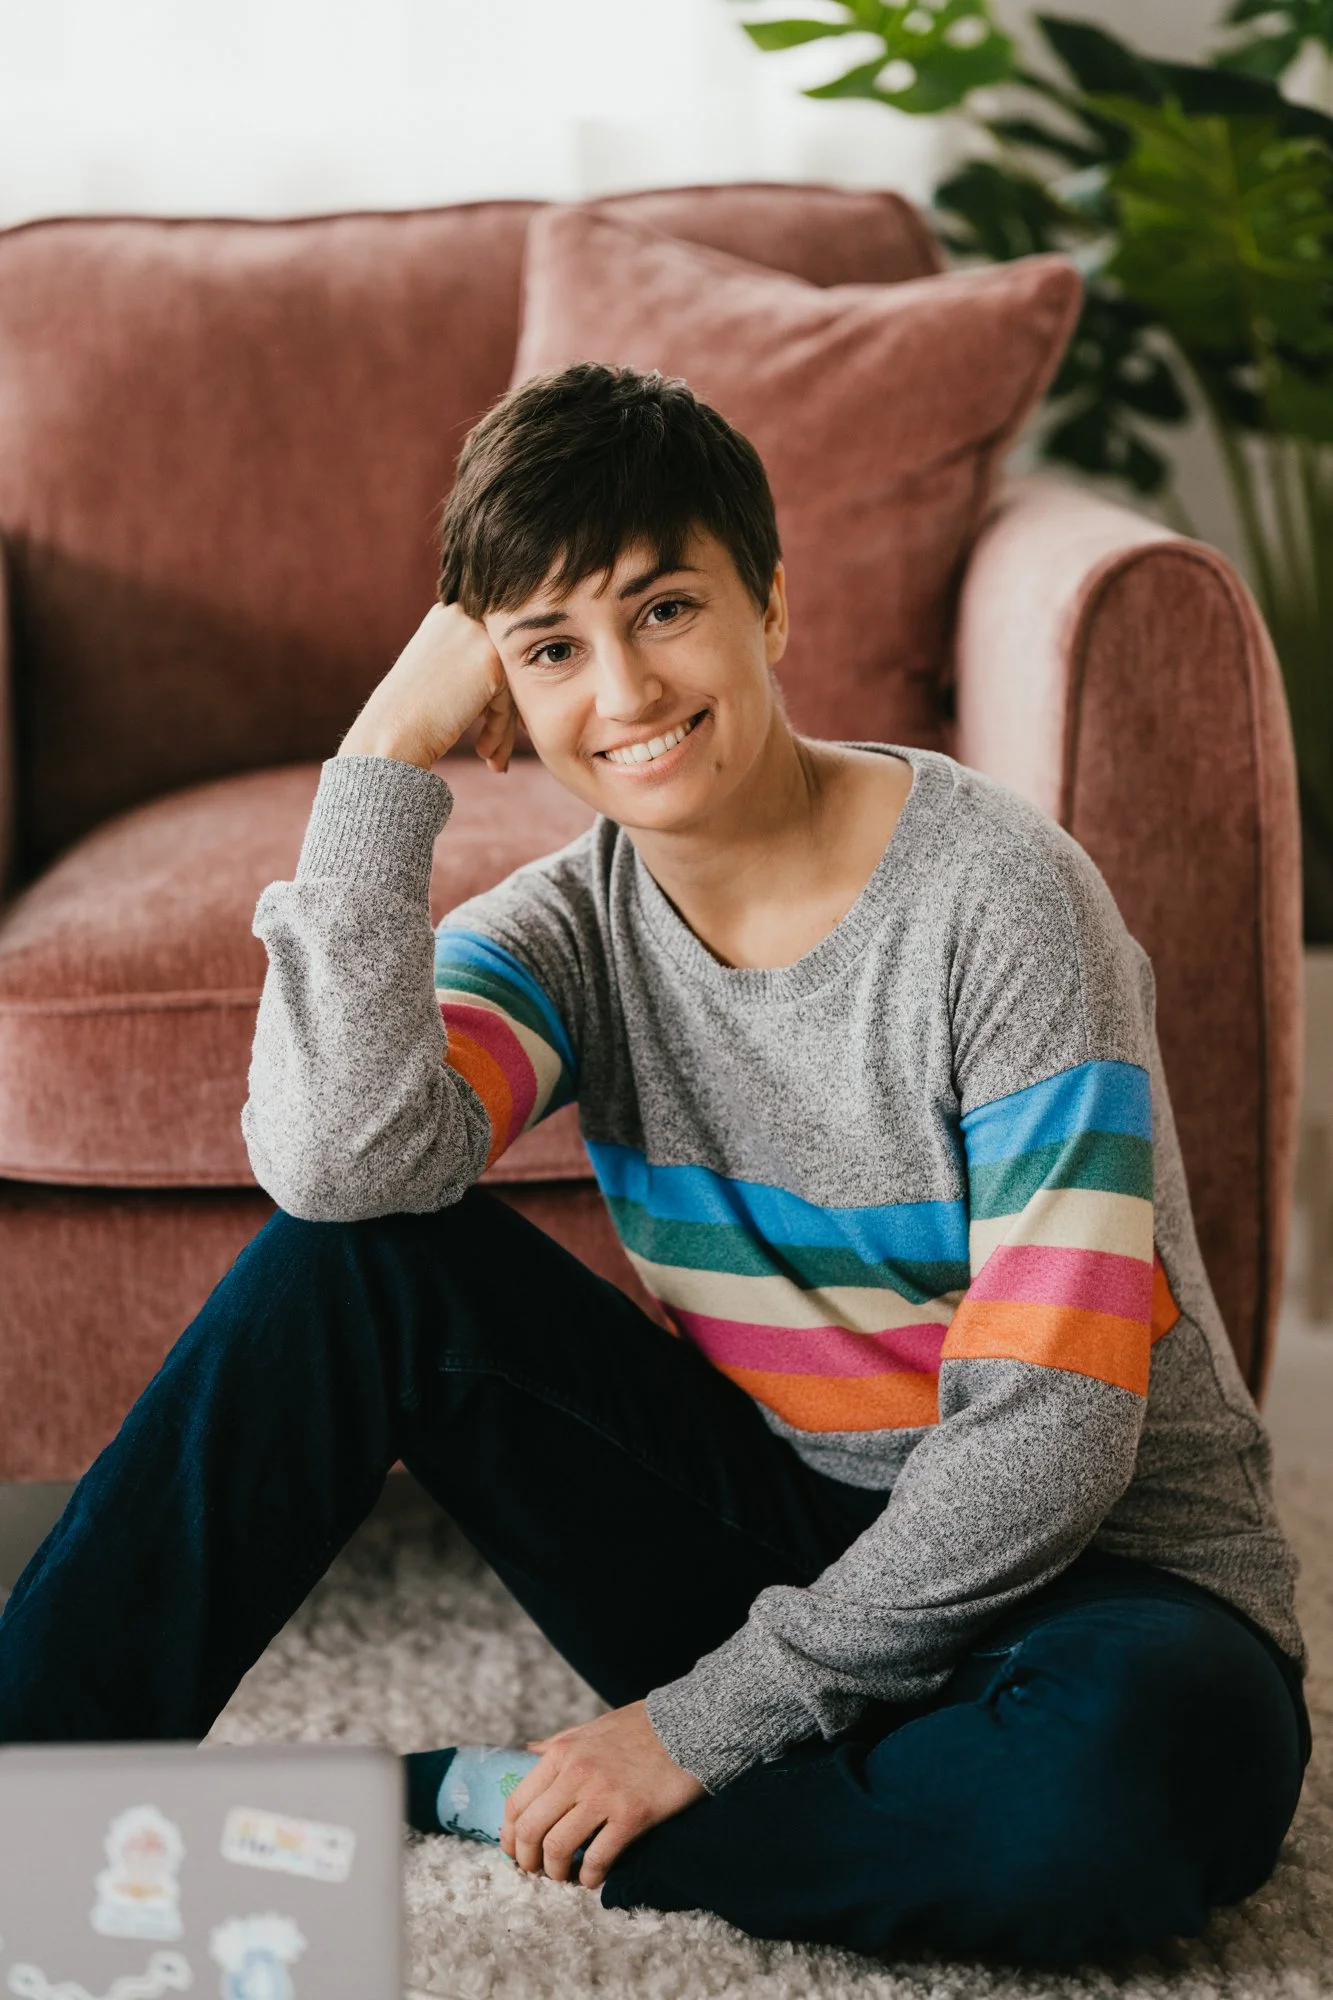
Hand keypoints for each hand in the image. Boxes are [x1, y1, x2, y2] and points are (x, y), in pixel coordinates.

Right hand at [337, 602, 518, 772]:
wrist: (390, 732)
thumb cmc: (408, 711)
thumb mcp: (434, 667)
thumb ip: (465, 658)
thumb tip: (506, 671)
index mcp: (448, 613)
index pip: (489, 648)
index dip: (492, 689)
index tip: (486, 722)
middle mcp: (463, 616)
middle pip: (502, 665)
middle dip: (501, 709)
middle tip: (495, 749)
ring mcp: (478, 636)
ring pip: (509, 686)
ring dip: (502, 726)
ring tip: (491, 757)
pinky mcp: (492, 663)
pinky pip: (509, 701)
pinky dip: (499, 730)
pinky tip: (483, 752)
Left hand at [500, 1699, 705, 1890]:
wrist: (690, 1725)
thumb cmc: (641, 1727)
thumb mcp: (593, 1727)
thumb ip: (559, 1743)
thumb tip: (529, 1751)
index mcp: (562, 1752)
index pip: (517, 1803)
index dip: (510, 1837)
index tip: (516, 1853)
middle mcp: (576, 1773)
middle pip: (531, 1830)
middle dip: (528, 1861)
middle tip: (537, 1872)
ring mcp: (603, 1794)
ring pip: (558, 1848)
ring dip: (556, 1873)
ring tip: (565, 1877)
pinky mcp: (632, 1814)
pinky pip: (598, 1858)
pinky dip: (590, 1877)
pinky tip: (594, 1879)